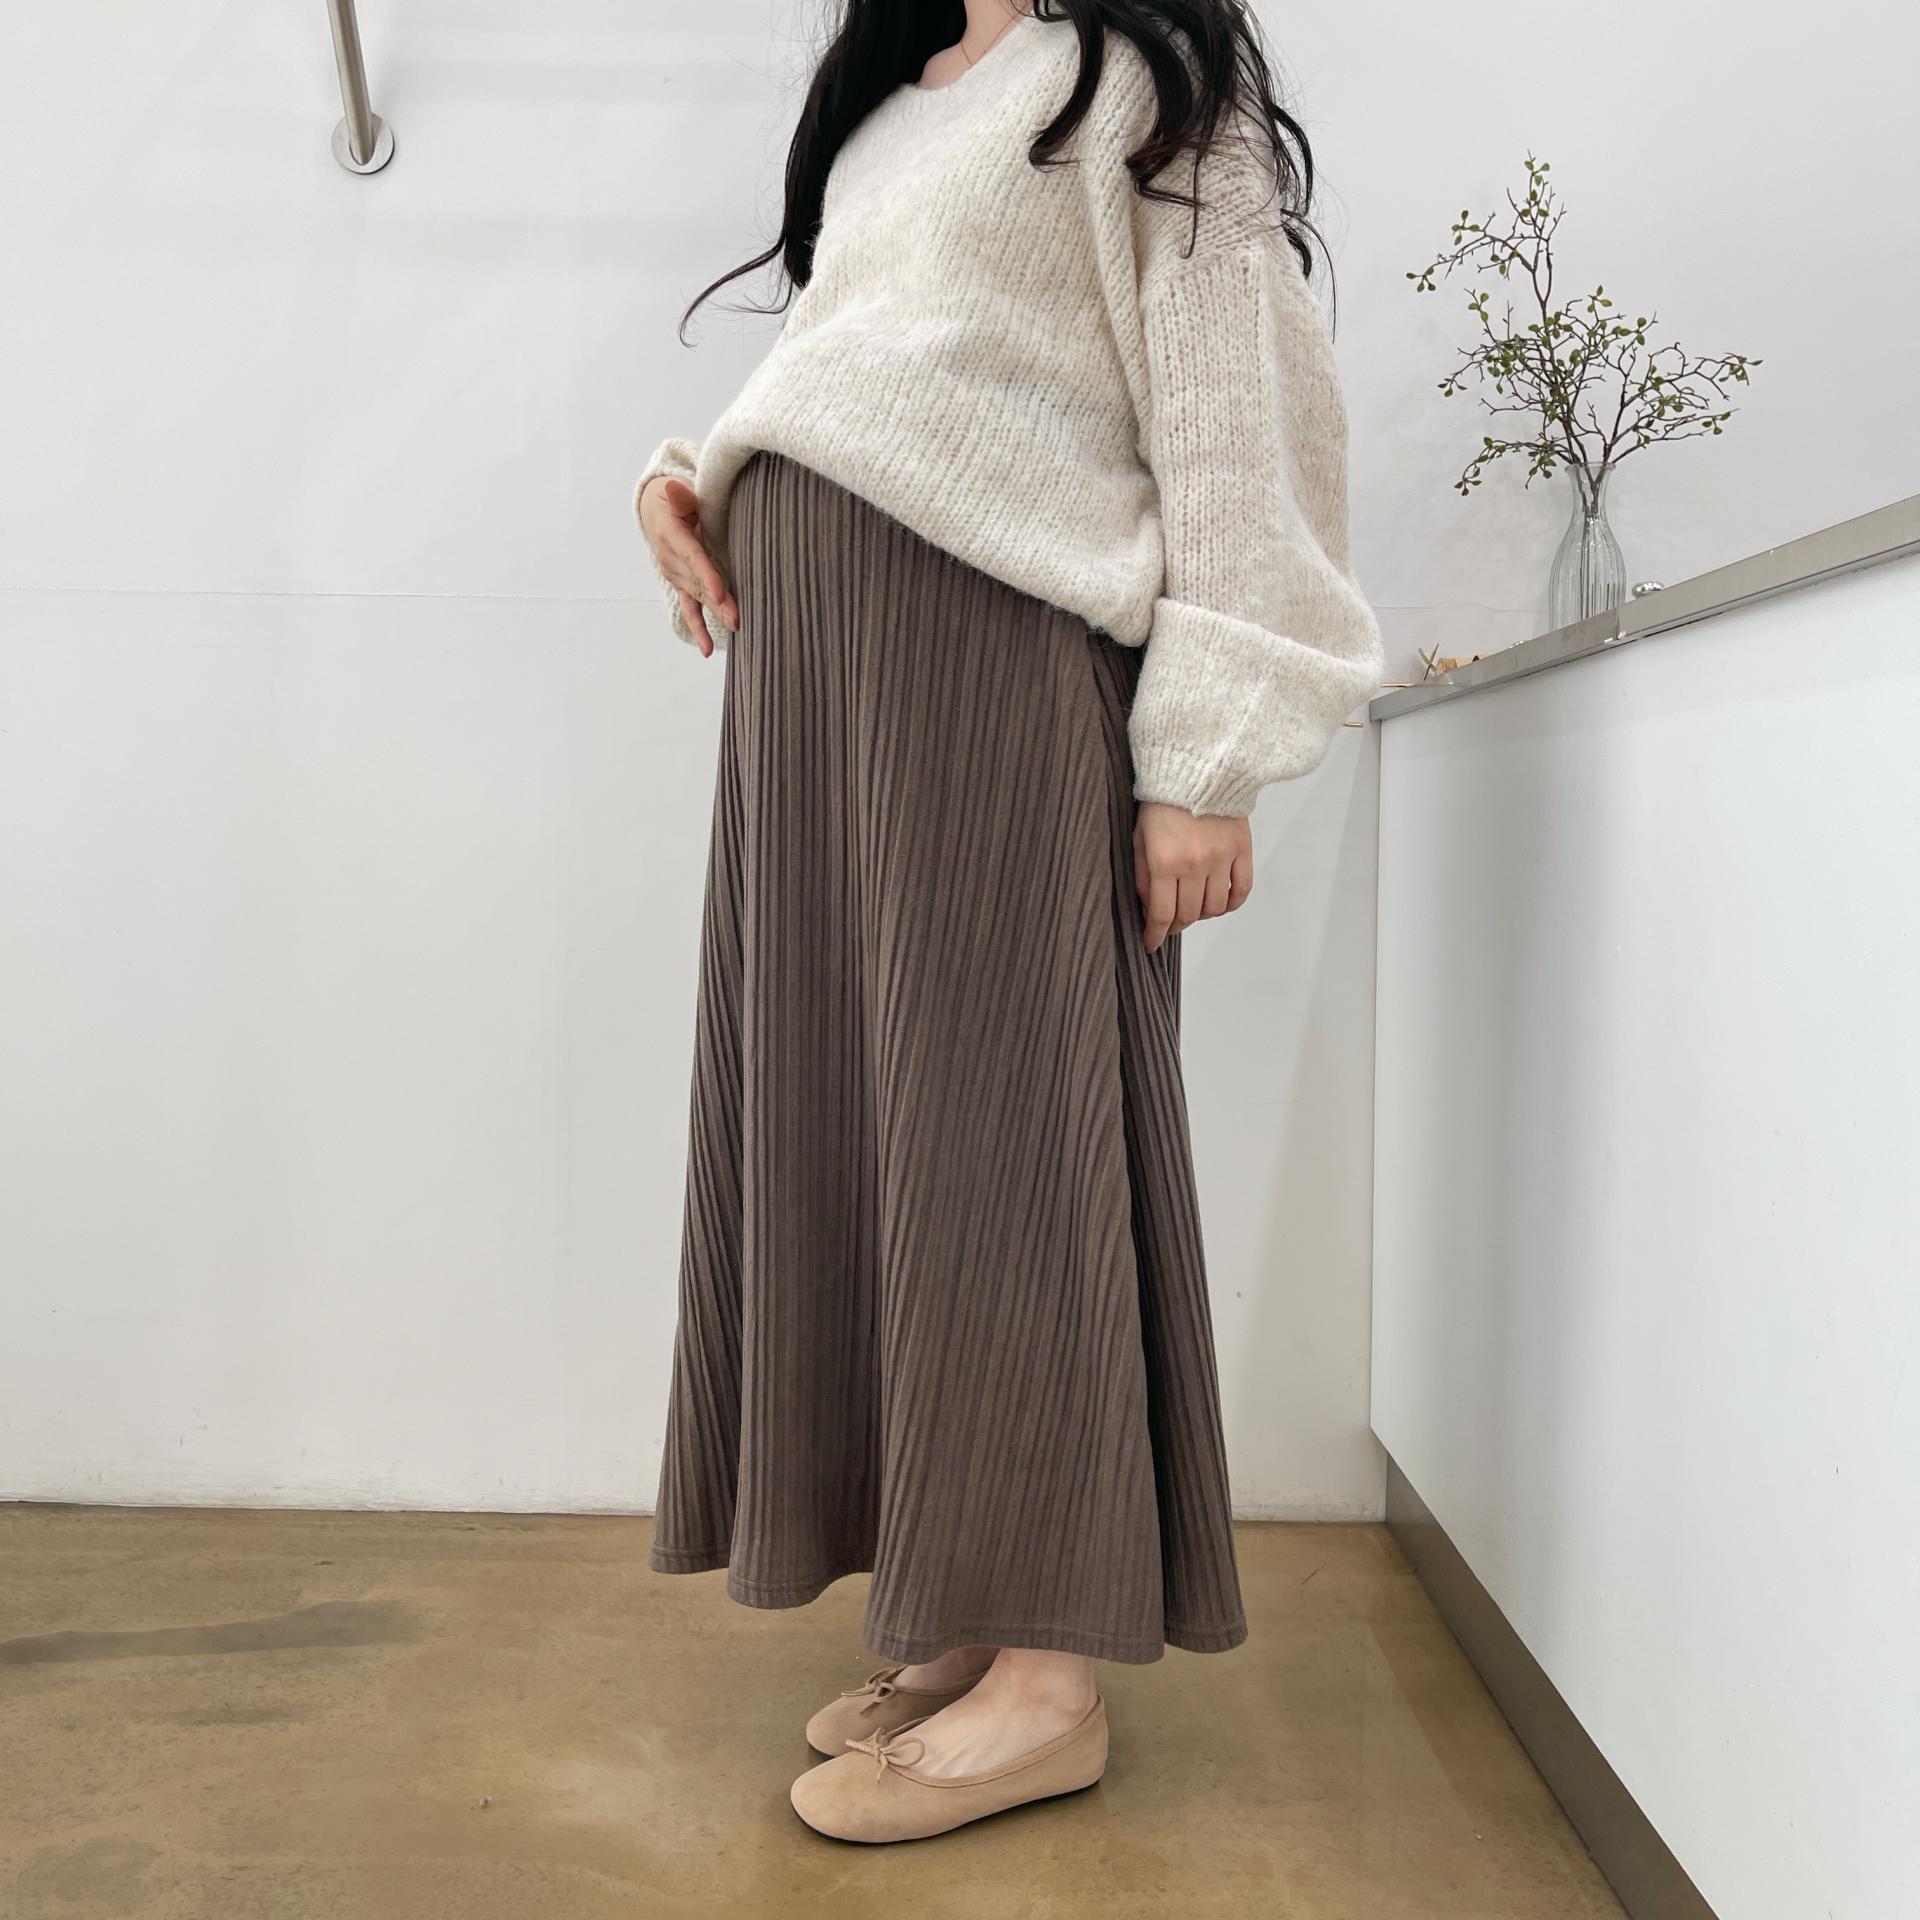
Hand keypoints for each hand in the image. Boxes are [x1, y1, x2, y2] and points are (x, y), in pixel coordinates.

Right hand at [639, 475, 737, 656]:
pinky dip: (698, 628)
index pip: (692, 557)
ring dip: (716, 613)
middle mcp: (671, 560)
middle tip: (738, 618)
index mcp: (672, 535)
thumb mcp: (675, 491)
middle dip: (719, 602)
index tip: (720, 593)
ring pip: (698, 597)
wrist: (655, 512)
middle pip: (698, 583)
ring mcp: (675, 575)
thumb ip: (681, 496)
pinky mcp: (681, 584)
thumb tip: (673, 490)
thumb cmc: (673, 499)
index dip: (706, 575)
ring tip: (736, 627)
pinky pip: (689, 608)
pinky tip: (706, 650)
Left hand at [1132, 801, 1252, 953]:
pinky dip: (1231, 903)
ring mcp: (1221, 858)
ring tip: (1192, 907)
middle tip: (1169, 923)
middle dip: (1175, 925)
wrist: (1195, 769)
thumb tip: (1148, 908)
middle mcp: (1195, 865)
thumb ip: (1141, 876)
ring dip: (1202, 914)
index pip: (1162, 914)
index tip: (1150, 943)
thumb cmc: (1161, 802)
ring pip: (1215, 907)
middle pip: (1188, 914)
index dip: (1155, 935)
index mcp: (1164, 862)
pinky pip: (1242, 889)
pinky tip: (1220, 902)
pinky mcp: (1242, 849)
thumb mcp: (1139, 838)